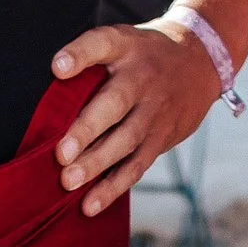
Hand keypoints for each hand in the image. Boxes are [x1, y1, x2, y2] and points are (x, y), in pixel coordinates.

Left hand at [49, 19, 227, 215]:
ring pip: (127, 139)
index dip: (80, 55)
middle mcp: (142, 77)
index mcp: (126, 47)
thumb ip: (89, 62)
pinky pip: (137, 165)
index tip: (58, 67)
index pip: (102, 44)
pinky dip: (113, 186)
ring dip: (97, 163)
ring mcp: (154, 110)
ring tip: (68, 181)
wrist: (199, 61)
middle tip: (61, 154)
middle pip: (116, 102)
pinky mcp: (161, 138)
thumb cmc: (141, 56)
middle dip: (88, 129)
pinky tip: (89, 204)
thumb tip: (48, 100)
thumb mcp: (122, 42)